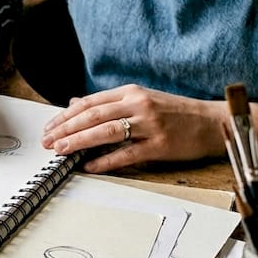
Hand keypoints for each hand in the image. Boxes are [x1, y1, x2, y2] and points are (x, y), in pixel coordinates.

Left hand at [41, 85, 227, 172]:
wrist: (211, 122)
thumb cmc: (175, 113)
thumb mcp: (141, 100)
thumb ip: (110, 103)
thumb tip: (75, 104)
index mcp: (131, 91)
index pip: (90, 102)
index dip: (66, 115)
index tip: (49, 127)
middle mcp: (138, 104)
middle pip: (93, 115)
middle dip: (66, 128)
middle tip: (47, 141)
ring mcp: (149, 124)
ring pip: (106, 132)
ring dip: (79, 141)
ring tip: (60, 150)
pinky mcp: (159, 145)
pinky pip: (126, 154)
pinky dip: (105, 161)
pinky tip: (88, 166)